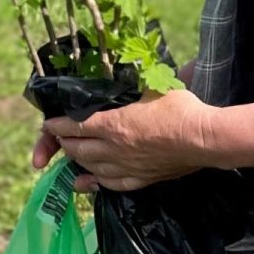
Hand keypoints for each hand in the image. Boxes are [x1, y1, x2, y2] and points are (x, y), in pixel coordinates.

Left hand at [29, 60, 197, 173]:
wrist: (204, 139)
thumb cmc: (180, 109)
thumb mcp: (151, 87)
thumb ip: (132, 85)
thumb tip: (126, 69)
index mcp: (113, 124)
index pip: (75, 126)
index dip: (58, 126)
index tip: (49, 124)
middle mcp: (115, 149)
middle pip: (78, 149)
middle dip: (63, 144)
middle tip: (59, 138)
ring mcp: (127, 167)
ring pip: (91, 168)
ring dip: (77, 162)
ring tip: (69, 156)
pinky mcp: (141, 179)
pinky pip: (111, 184)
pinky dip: (94, 182)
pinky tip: (88, 182)